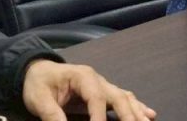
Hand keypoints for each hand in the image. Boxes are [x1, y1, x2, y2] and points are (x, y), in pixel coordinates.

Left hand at [21, 60, 155, 120]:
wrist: (37, 70)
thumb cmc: (38, 84)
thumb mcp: (39, 99)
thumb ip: (52, 115)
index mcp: (83, 77)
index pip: (96, 98)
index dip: (99, 117)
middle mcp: (98, 80)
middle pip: (118, 96)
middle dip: (128, 114)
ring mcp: (103, 85)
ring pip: (124, 97)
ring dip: (136, 111)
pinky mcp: (103, 92)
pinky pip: (123, 98)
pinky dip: (137, 107)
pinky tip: (149, 114)